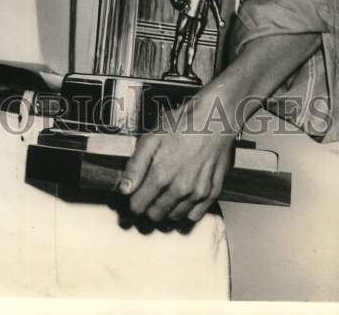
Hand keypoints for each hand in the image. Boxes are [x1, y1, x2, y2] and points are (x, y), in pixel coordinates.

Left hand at [117, 99, 235, 223]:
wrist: (214, 120)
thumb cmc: (181, 125)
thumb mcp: (151, 138)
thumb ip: (136, 166)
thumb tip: (124, 190)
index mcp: (161, 176)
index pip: (138, 207)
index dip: (132, 203)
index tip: (132, 197)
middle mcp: (180, 189)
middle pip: (155, 215)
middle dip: (148, 207)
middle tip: (148, 194)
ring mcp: (197, 194)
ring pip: (174, 217)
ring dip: (166, 210)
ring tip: (165, 194)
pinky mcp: (212, 193)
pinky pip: (195, 216)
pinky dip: (186, 211)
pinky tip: (182, 198)